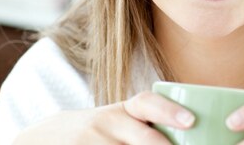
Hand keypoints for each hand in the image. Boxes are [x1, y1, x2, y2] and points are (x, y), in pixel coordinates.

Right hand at [13, 91, 194, 144]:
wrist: (48, 136)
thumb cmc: (100, 132)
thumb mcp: (119, 121)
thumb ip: (146, 124)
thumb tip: (194, 132)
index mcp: (123, 110)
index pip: (147, 103)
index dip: (170, 111)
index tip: (191, 121)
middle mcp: (107, 122)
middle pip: (144, 139)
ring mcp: (91, 142)